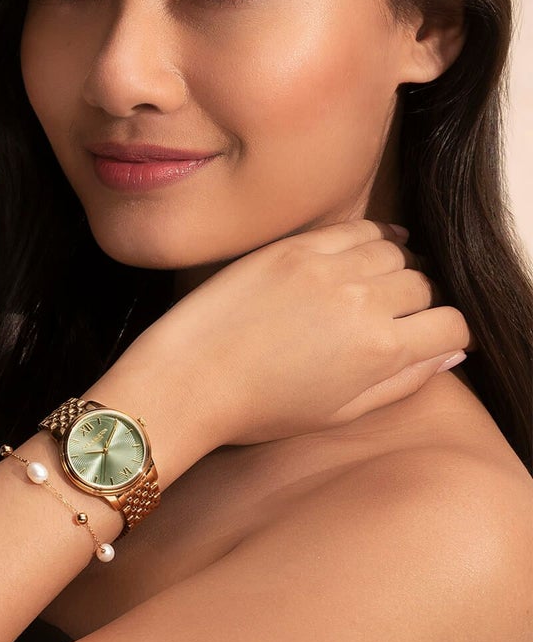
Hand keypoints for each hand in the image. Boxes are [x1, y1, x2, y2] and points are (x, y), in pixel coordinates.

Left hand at [120, 219, 473, 448]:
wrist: (189, 379)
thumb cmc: (260, 409)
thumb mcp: (341, 413)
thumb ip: (402, 382)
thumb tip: (450, 353)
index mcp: (379, 351)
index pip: (451, 325)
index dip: (448, 334)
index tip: (432, 338)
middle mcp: (362, 302)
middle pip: (423, 284)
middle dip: (419, 302)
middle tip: (395, 315)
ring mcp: (327, 267)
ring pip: (394, 250)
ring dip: (395, 267)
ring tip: (377, 284)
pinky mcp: (294, 247)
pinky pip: (354, 228)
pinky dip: (372, 235)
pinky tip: (373, 245)